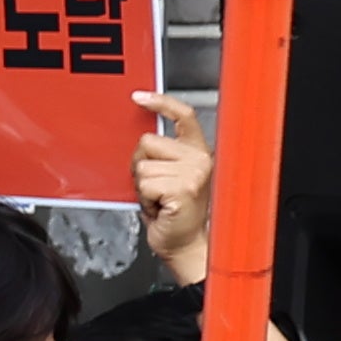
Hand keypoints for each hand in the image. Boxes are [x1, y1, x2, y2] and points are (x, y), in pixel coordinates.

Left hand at [137, 89, 214, 282]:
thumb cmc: (174, 213)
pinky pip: (144, 183)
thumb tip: (142, 136)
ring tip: (158, 199)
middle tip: (154, 187)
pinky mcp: (184, 188)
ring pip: (142, 165)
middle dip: (140, 165)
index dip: (161, 102)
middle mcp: (200, 159)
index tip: (140, 97)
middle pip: (147, 141)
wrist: (185, 243)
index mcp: (197, 152)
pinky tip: (159, 207)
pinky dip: (143, 198)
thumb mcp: (169, 175)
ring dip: (142, 186)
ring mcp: (194, 173)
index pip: (184, 116)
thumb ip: (161, 154)